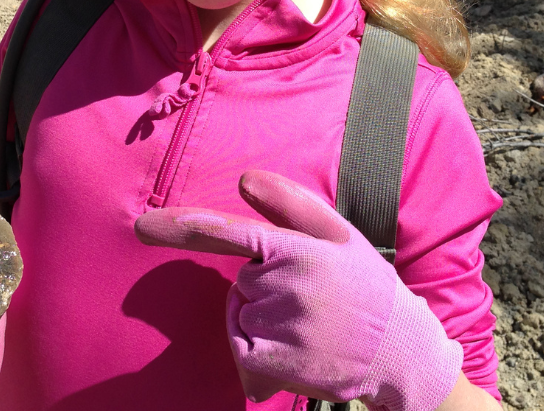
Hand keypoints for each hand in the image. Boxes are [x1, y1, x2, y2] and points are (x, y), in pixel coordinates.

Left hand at [135, 171, 461, 410]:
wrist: (401, 348)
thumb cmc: (362, 282)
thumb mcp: (336, 232)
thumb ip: (288, 202)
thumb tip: (242, 179)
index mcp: (297, 248)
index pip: (230, 233)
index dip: (182, 228)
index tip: (142, 226)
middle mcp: (286, 286)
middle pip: (240, 281)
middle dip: (264, 287)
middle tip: (311, 298)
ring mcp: (281, 328)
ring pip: (240, 317)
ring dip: (263, 322)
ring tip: (310, 326)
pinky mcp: (277, 365)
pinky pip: (240, 351)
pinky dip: (257, 356)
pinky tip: (296, 352)